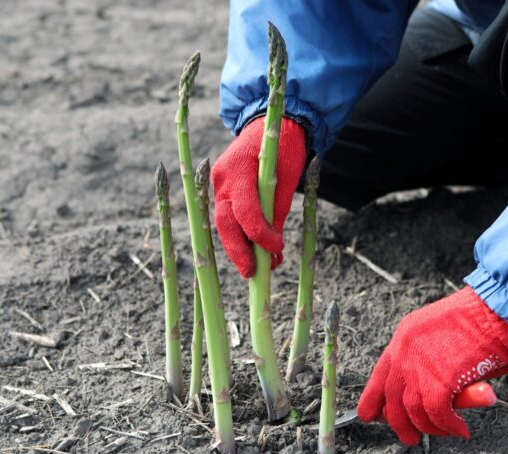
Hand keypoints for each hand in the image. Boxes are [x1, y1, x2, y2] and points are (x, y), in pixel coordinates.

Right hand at [212, 116, 306, 277]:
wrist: (271, 124)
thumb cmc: (285, 146)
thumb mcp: (289, 175)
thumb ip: (279, 207)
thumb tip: (274, 245)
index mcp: (239, 168)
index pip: (245, 211)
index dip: (261, 235)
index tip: (277, 249)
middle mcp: (222, 178)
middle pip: (225, 223)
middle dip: (239, 252)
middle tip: (254, 274)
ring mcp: (218, 185)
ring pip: (224, 225)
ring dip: (240, 248)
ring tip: (260, 267)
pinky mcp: (221, 191)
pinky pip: (228, 218)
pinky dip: (242, 235)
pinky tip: (257, 251)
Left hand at [357, 287, 507, 445]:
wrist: (497, 307)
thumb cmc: (482, 316)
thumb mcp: (448, 332)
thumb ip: (440, 360)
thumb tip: (442, 384)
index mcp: (404, 336)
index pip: (381, 373)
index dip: (374, 398)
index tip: (371, 414)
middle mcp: (404, 351)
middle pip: (392, 397)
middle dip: (399, 422)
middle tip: (409, 437)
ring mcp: (418, 367)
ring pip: (413, 411)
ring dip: (429, 428)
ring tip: (444, 433)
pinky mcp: (438, 381)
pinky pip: (437, 414)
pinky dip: (449, 426)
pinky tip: (460, 429)